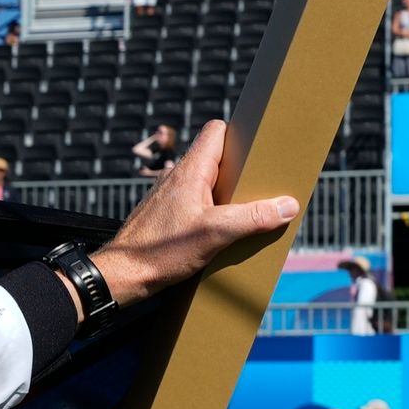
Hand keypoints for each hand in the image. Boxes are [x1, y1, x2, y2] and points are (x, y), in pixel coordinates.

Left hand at [87, 119, 299, 307]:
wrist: (120, 277)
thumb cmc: (159, 252)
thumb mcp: (214, 234)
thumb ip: (252, 218)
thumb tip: (288, 205)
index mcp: (190, 170)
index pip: (216, 131)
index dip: (240, 134)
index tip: (261, 150)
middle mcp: (178, 178)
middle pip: (218, 159)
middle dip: (243, 171)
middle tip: (263, 188)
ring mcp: (171, 197)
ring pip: (208, 184)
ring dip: (229, 197)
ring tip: (249, 215)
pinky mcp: (167, 217)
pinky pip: (198, 205)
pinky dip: (214, 213)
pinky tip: (224, 234)